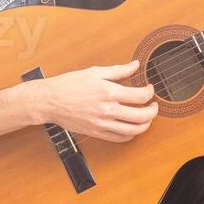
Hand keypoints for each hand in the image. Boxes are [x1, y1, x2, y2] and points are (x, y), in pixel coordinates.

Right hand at [32, 60, 157, 143]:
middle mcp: (107, 110)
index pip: (140, 97)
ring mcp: (102, 124)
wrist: (50, 101)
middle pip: (141, 116)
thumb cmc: (69, 84)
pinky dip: (130, 135)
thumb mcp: (95, 72)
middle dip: (153, 111)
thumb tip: (135, 65)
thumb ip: (119, 70)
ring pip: (133, 131)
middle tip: (153, 105)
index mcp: (109, 92)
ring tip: (146, 117)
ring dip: (145, 125)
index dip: (150, 93)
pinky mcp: (96, 133)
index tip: (149, 89)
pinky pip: (119, 138)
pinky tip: (131, 127)